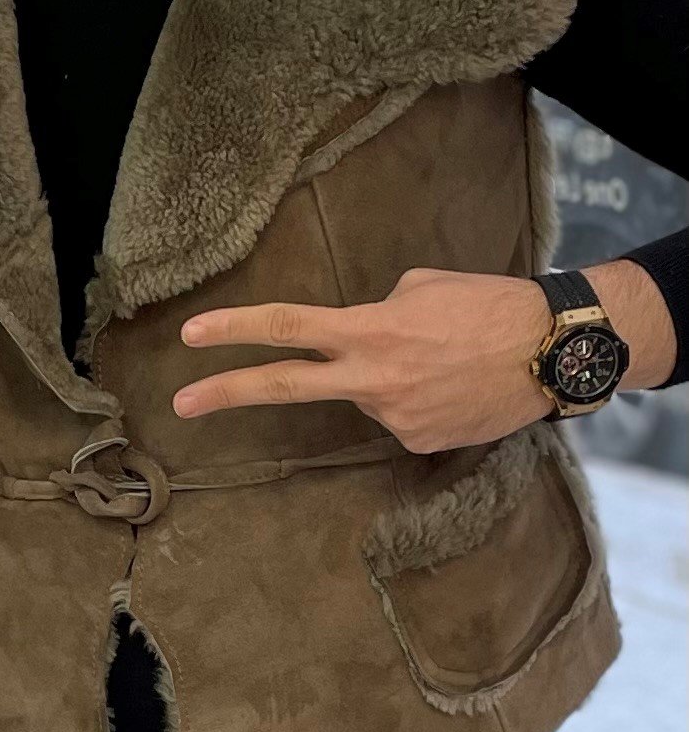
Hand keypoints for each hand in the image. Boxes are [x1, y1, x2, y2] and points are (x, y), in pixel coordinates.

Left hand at [172, 268, 555, 453]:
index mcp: (368, 331)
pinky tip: (452, 386)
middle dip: (226, 393)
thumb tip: (358, 336)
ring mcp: (394, 416)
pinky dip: (416, 399)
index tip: (191, 337)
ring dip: (387, 377)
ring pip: (365, 394)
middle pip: (285, 386)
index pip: (287, 326)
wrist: (551, 351)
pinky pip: (400, 416)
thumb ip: (374, 313)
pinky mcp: (419, 443)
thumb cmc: (487, 305)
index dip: (235, 329)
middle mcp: (372, 378)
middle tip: (180, 403)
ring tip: (441, 361)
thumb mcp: (420, 287)